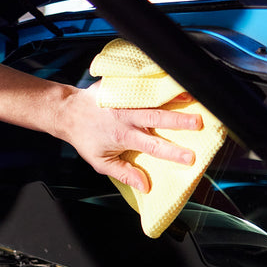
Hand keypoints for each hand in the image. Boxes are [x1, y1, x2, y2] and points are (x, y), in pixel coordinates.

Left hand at [59, 83, 202, 192]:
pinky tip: (173, 79)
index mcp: (123, 136)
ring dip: (172, 96)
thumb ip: (123, 173)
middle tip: (199, 122)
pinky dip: (157, 82)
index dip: (172, 152)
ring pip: (152, 98)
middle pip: (157, 118)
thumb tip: (145, 187)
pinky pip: (140, 84)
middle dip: (179, 120)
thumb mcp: (100, 161)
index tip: (191, 158)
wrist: (67, 111)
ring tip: (192, 95)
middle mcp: (125, 117)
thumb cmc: (85, 138)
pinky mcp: (119, 87)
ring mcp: (123, 100)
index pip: (152, 146)